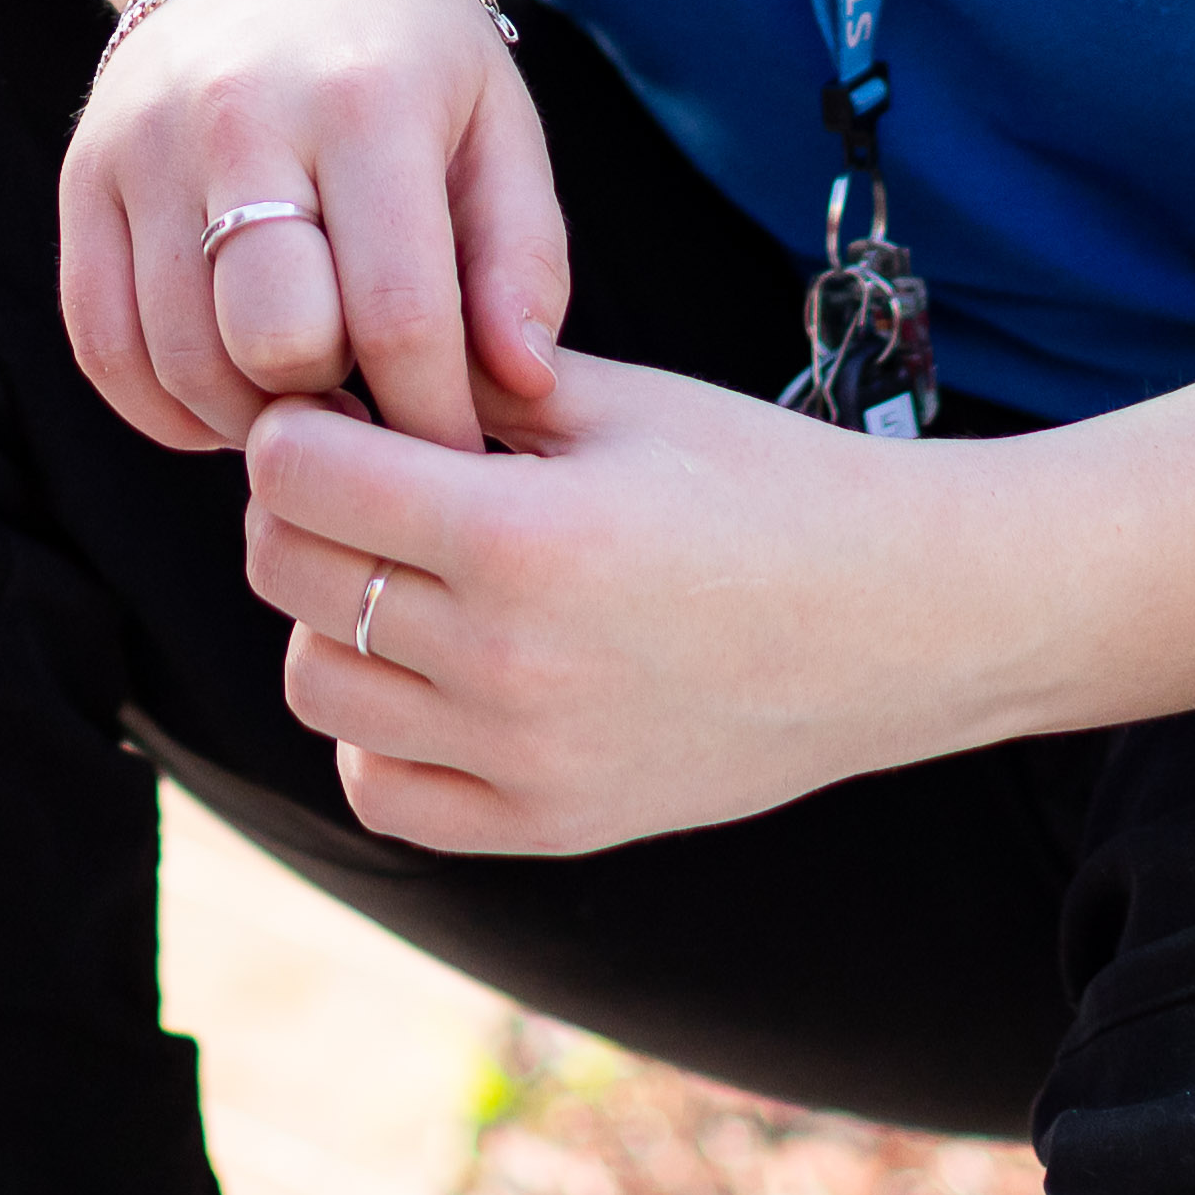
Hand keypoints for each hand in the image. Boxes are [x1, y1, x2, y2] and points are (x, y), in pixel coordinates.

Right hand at [55, 0, 568, 455]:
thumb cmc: (406, 53)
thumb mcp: (498, 123)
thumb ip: (524, 257)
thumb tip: (521, 385)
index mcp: (365, 99)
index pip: (398, 312)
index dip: (434, 417)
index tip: (458, 454)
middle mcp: (241, 115)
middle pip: (274, 341)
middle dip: (336, 408)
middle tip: (373, 415)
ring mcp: (144, 145)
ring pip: (182, 360)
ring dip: (253, 419)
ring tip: (309, 405)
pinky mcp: (81, 176)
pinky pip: (102, 347)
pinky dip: (165, 407)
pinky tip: (228, 394)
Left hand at [242, 348, 993, 855]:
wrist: (906, 620)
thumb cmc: (769, 484)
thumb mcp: (623, 404)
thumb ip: (471, 382)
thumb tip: (339, 371)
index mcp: (524, 535)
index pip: (298, 475)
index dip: (299, 425)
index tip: (338, 409)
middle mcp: (510, 660)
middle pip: (288, 572)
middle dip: (301, 506)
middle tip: (363, 477)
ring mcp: (527, 757)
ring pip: (315, 682)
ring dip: (329, 613)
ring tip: (404, 570)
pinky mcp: (552, 824)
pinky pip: (382, 788)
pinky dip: (378, 728)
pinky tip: (434, 671)